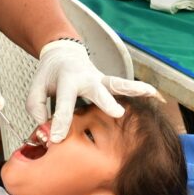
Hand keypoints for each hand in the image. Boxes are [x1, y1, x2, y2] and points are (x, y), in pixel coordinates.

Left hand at [27, 39, 161, 142]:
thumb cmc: (49, 76)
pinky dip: (141, 90)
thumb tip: (48, 129)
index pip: (64, 104)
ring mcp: (101, 79)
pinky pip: (125, 87)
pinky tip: (157, 96)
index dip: (60, 122)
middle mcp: (87, 78)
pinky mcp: (109, 83)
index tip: (56, 139)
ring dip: (133, 88)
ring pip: (118, 83)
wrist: (63, 55)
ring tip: (150, 93)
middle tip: (116, 113)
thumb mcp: (36, 89)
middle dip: (105, 102)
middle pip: (97, 90)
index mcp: (67, 79)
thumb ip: (37, 108)